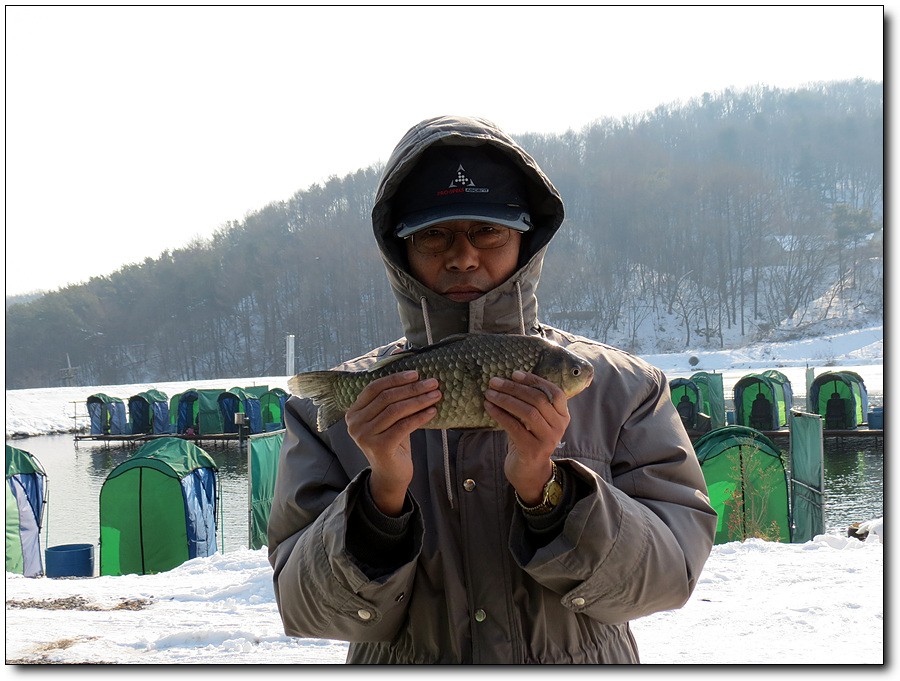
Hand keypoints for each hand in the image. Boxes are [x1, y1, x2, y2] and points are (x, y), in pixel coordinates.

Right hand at [345, 371, 440, 515]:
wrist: (390, 475)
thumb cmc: (392, 442)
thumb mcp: (389, 418)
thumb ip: (394, 399)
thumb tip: (414, 375)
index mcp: (354, 412)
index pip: (374, 388)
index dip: (395, 379)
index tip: (416, 373)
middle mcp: (355, 423)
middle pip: (386, 398)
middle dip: (412, 388)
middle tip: (433, 383)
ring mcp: (364, 436)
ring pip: (395, 410)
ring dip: (419, 400)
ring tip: (436, 395)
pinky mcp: (379, 447)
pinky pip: (403, 426)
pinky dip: (420, 417)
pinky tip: (433, 412)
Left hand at [483, 371, 569, 504]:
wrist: (529, 471)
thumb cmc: (528, 439)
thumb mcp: (533, 420)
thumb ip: (529, 402)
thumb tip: (506, 380)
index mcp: (562, 415)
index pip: (554, 391)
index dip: (534, 380)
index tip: (514, 374)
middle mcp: (559, 426)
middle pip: (538, 399)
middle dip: (514, 388)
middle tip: (494, 382)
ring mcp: (548, 439)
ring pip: (528, 412)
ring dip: (506, 400)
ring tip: (489, 394)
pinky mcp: (533, 450)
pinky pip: (514, 427)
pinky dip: (500, 415)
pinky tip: (489, 407)